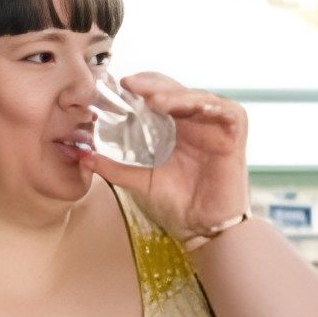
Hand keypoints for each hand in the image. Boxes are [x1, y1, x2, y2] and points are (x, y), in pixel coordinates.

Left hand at [81, 72, 248, 243]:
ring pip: (197, 96)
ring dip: (175, 94)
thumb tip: (82, 155)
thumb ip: (114, 166)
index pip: (158, 96)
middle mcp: (196, 122)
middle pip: (176, 90)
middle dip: (153, 85)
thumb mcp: (141, 181)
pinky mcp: (235, 133)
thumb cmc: (179, 206)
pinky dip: (206, 104)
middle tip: (130, 86)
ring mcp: (217, 126)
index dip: (140, 89)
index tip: (116, 88)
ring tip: (153, 99)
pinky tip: (186, 106)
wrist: (205, 231)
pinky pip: (225, 110)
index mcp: (176, 128)